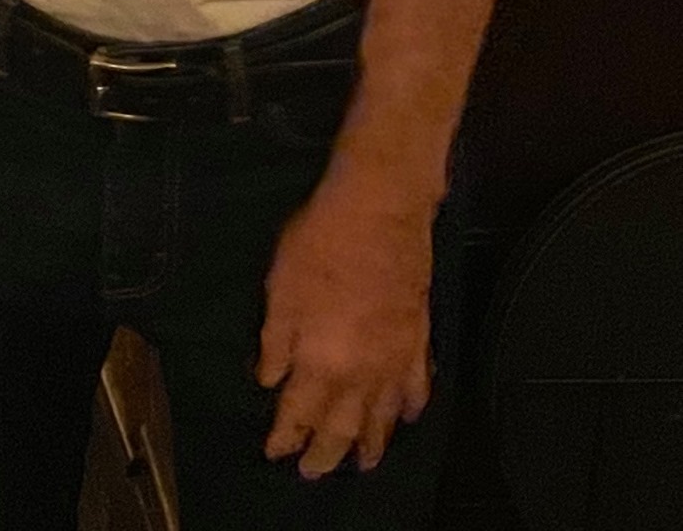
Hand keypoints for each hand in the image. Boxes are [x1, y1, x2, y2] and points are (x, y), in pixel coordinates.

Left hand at [258, 175, 434, 477]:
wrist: (378, 213)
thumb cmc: (319, 245)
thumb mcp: (279, 289)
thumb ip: (275, 342)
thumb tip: (269, 382)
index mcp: (320, 362)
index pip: (299, 413)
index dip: (285, 436)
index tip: (275, 453)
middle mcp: (360, 373)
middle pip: (343, 427)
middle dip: (325, 453)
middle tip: (313, 474)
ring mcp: (394, 360)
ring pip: (383, 418)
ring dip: (371, 444)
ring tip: (364, 465)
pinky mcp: (418, 340)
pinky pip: (417, 388)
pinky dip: (410, 409)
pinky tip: (407, 419)